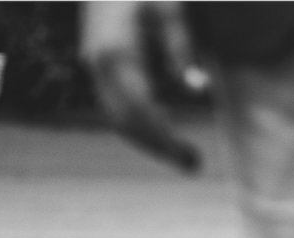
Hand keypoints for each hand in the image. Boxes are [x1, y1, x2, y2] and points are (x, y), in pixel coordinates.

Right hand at [81, 1, 206, 172]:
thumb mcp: (169, 10)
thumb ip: (181, 48)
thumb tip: (198, 89)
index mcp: (117, 53)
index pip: (140, 109)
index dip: (165, 137)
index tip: (192, 154)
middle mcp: (99, 65)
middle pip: (126, 121)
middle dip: (158, 146)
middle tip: (194, 165)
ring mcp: (94, 67)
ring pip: (117, 118)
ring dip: (148, 142)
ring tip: (183, 157)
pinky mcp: (98, 67)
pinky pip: (116, 107)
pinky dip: (139, 127)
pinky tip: (166, 137)